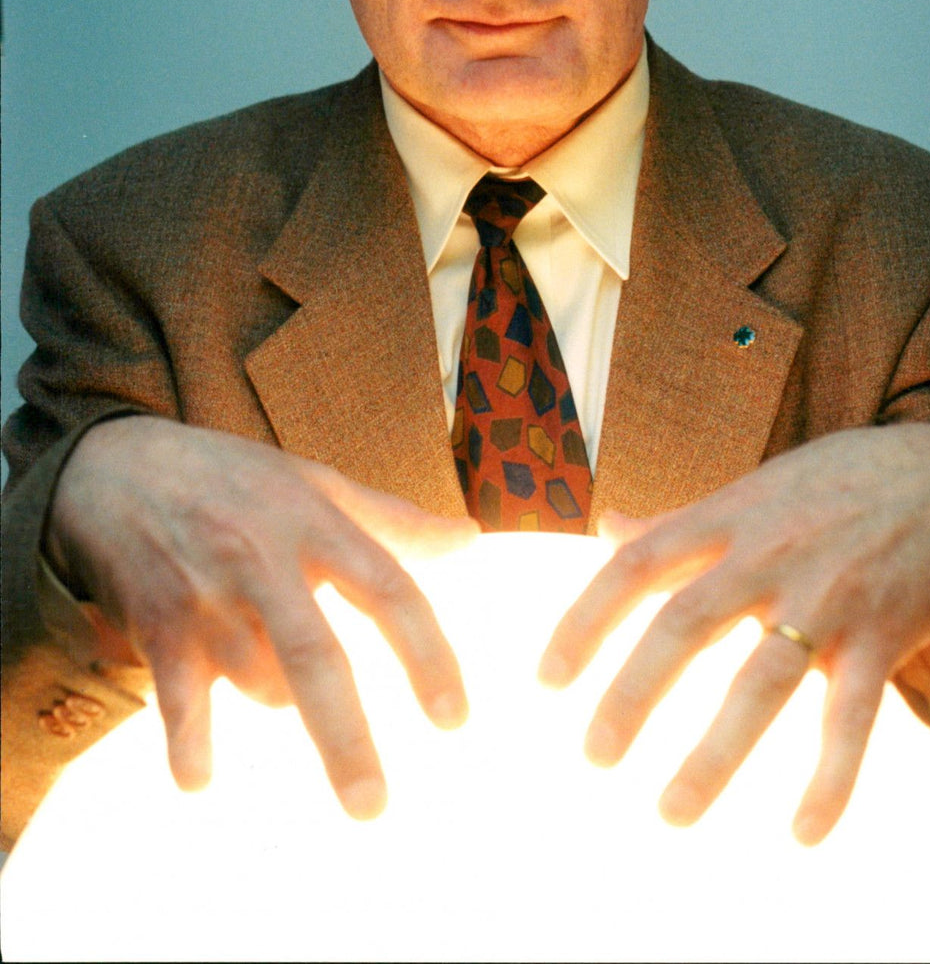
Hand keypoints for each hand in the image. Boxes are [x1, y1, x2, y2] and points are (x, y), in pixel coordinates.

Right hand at [47, 416, 478, 817]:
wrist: (116, 466)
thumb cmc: (233, 478)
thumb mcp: (315, 482)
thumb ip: (393, 519)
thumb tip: (471, 538)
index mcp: (316, 523)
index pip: (387, 589)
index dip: (425, 653)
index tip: (454, 720)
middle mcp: (265, 559)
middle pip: (316, 656)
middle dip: (345, 738)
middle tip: (372, 807)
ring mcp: (209, 595)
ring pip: (259, 682)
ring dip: (281, 702)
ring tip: (271, 678)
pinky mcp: (157, 623)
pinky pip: (178, 698)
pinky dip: (190, 742)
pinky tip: (198, 778)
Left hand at [539, 423, 929, 842]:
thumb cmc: (830, 487)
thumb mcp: (750, 490)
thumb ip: (678, 521)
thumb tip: (604, 528)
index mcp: (725, 519)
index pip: (636, 564)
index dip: (585, 620)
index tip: (545, 678)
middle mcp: (767, 554)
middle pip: (685, 624)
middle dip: (633, 693)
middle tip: (594, 756)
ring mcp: (825, 596)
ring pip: (762, 681)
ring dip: (715, 753)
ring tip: (672, 811)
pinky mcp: (882, 636)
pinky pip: (852, 716)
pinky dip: (830, 777)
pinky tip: (804, 831)